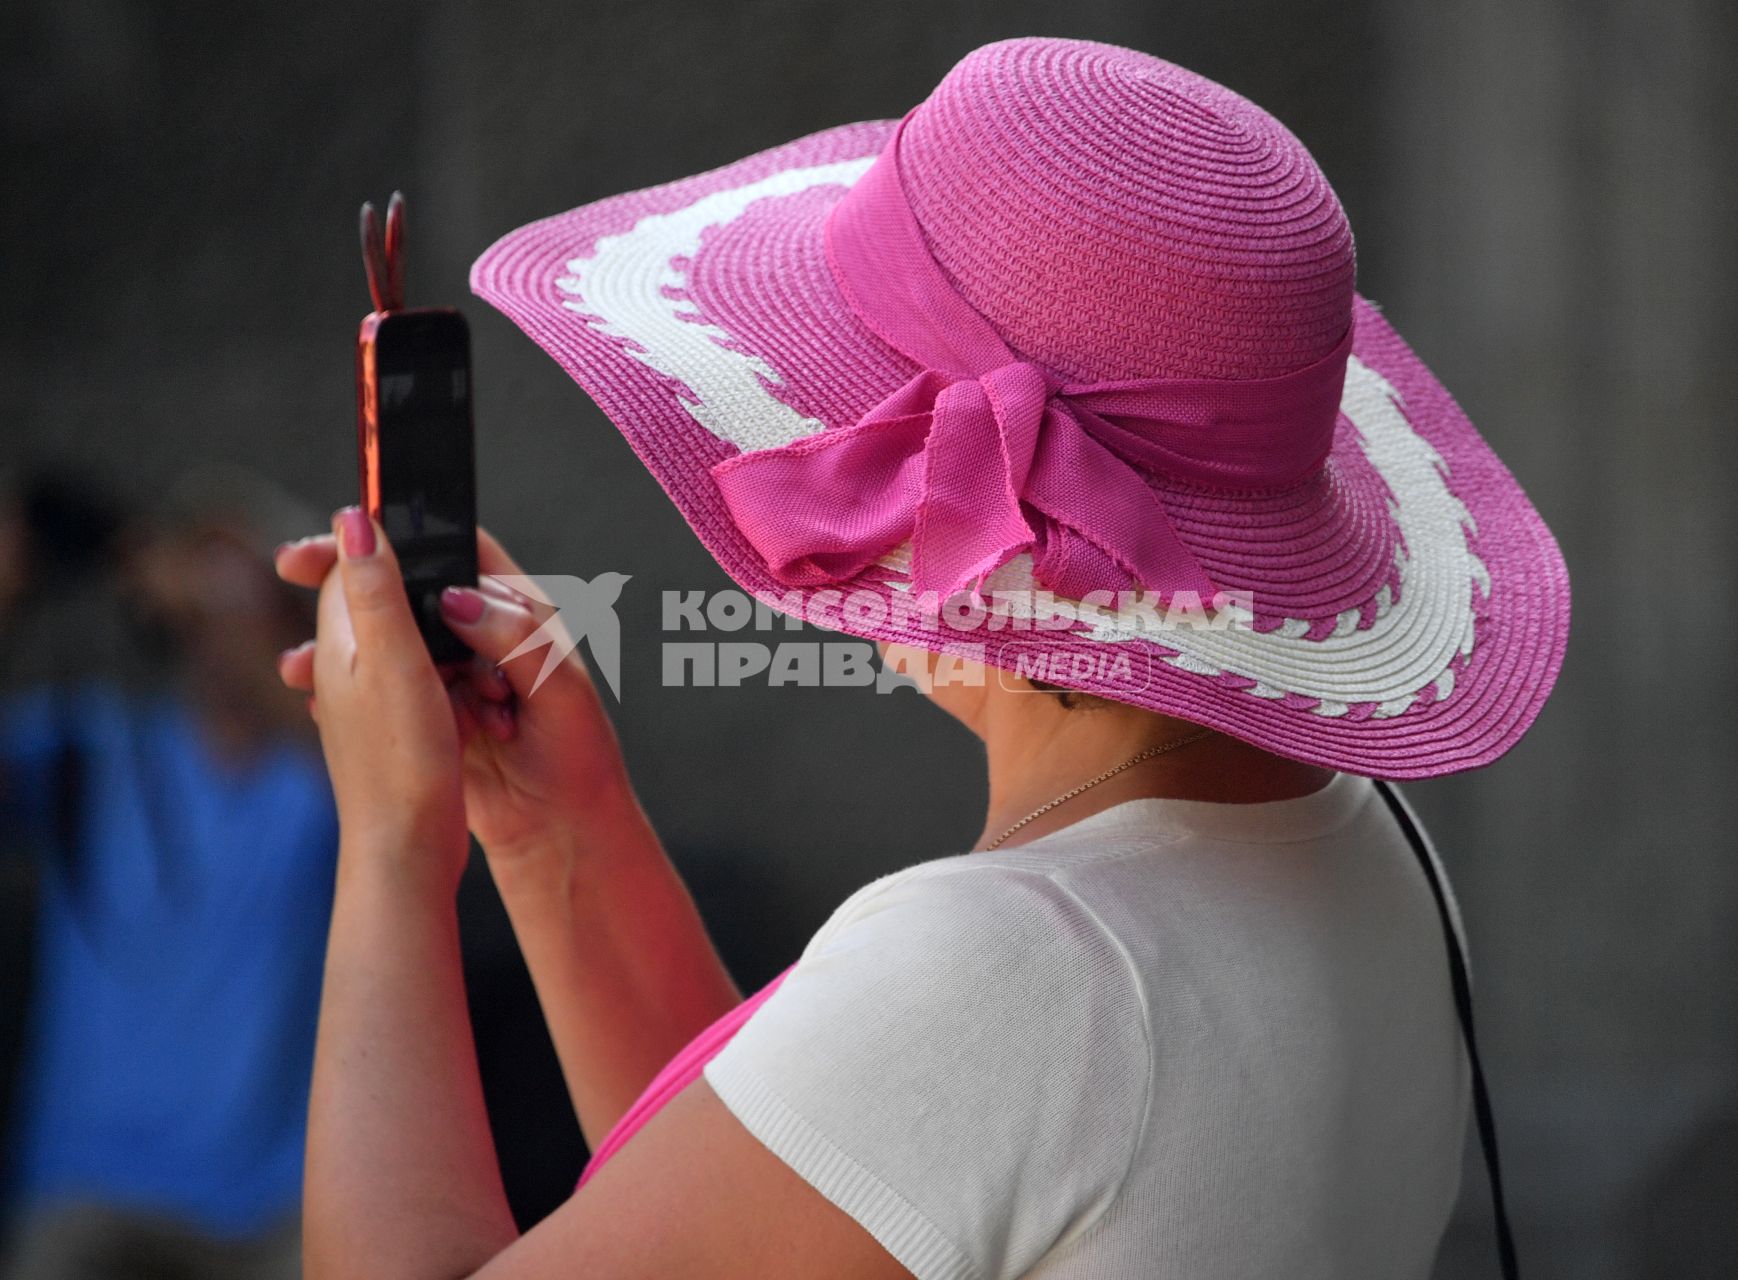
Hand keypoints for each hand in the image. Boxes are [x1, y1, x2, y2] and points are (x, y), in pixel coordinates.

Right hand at [277, 521, 637, 867]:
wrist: (564, 825)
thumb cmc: (578, 752)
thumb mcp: (559, 687)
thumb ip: (516, 638)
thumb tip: (455, 598)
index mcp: (518, 610)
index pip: (455, 548)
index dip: (404, 529)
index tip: (349, 524)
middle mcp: (480, 631)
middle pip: (407, 583)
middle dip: (348, 575)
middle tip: (295, 566)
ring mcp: (449, 670)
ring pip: (386, 636)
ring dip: (338, 642)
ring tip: (301, 662)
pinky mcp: (429, 710)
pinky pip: (381, 685)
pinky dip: (347, 688)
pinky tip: (314, 696)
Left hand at [296, 508, 468, 889]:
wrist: (405, 851)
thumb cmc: (403, 759)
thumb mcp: (395, 662)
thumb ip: (375, 588)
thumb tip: (352, 517)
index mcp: (342, 643)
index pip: (351, 567)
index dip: (380, 541)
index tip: (409, 524)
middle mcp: (343, 669)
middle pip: (377, 601)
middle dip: (413, 591)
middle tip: (458, 593)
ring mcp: (364, 704)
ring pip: (403, 643)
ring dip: (439, 640)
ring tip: (479, 660)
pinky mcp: (390, 733)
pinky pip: (419, 684)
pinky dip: (447, 680)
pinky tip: (474, 701)